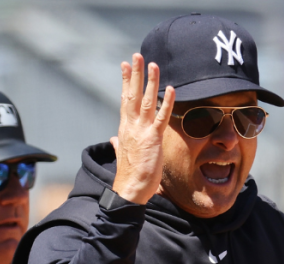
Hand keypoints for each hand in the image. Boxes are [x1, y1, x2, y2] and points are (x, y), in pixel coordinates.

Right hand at [110, 54, 175, 204]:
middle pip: (132, 94)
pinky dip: (167, 102)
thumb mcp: (121, 154)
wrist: (130, 189)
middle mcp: (131, 125)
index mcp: (124, 128)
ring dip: (150, 81)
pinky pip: (161, 116)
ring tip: (153, 63)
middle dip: (135, 73)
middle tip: (137, 54)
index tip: (125, 65)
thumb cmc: (128, 174)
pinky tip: (171, 88)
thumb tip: (112, 139)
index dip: (125, 81)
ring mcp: (141, 131)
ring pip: (146, 100)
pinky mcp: (153, 139)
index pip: (125, 99)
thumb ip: (117, 144)